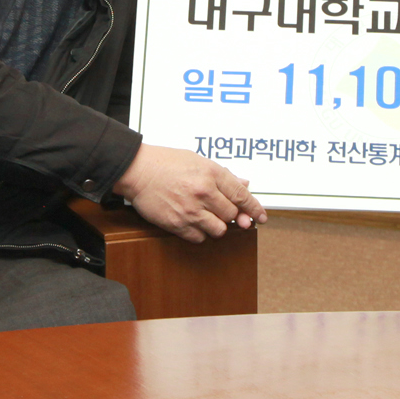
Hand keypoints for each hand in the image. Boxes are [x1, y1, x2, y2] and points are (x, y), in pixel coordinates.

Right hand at [112, 144, 267, 242]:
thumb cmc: (166, 162)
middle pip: (232, 215)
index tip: (261, 217)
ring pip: (219, 230)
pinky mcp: (176, 224)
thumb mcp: (198, 161)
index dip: (255, 208)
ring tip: (207, 216)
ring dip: (217, 226)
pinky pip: (199, 238)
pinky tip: (194, 222)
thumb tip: (244, 184)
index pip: (242, 196)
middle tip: (224, 212)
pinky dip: (200, 233)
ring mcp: (190, 210)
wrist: (138, 170)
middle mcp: (203, 193)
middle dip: (231, 215)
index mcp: (211, 174)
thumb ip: (223, 175)